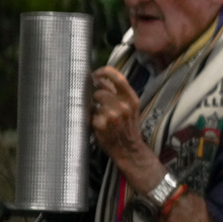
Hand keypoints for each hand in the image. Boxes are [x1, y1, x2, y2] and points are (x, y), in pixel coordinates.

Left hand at [91, 66, 166, 192]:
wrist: (129, 149)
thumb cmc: (127, 126)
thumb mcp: (129, 107)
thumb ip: (116, 92)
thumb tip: (98, 78)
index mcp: (132, 99)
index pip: (117, 77)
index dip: (104, 72)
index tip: (96, 74)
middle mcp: (123, 106)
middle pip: (100, 91)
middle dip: (97, 97)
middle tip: (100, 105)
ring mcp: (112, 116)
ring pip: (94, 103)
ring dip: (95, 108)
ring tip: (102, 117)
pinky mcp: (100, 125)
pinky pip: (90, 114)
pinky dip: (93, 119)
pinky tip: (100, 126)